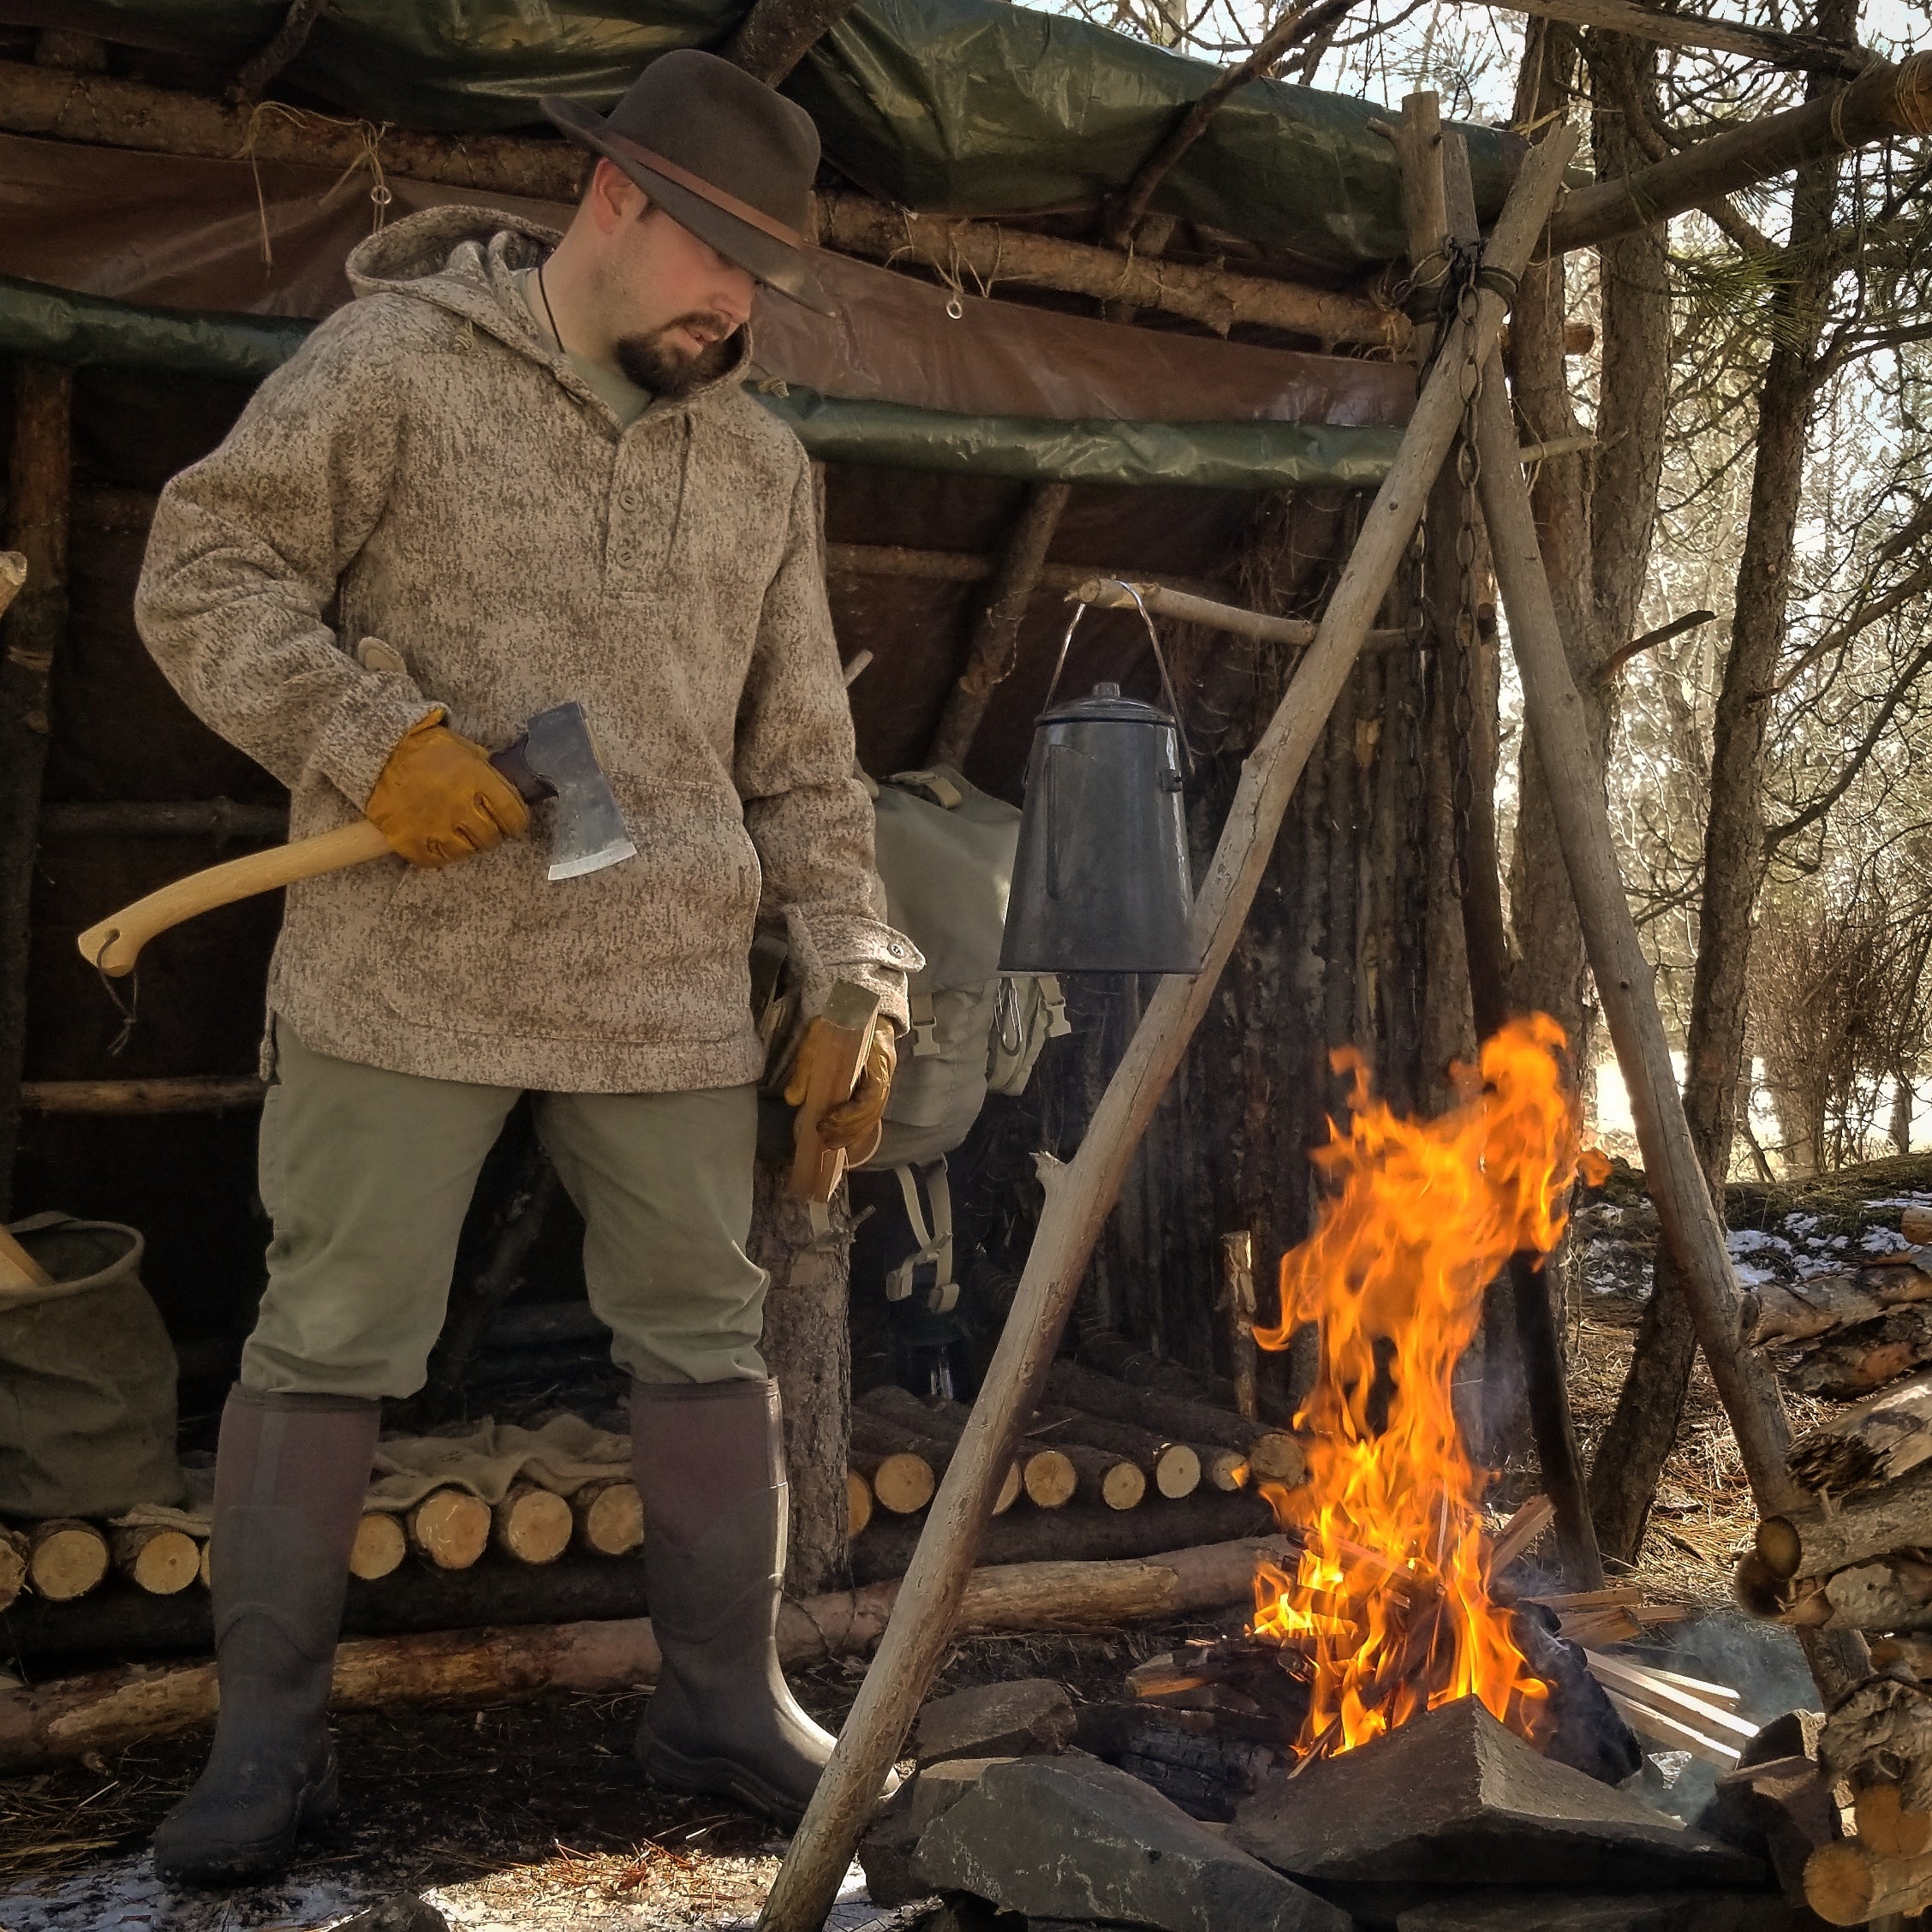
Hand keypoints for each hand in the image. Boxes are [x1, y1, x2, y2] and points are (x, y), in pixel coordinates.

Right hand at [366, 712, 529, 867]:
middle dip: (493, 834)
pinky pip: (435, 860)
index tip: (514, 822)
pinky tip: (440, 841)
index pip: (513, 815)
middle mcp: (459, 807)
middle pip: (491, 838)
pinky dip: (441, 854)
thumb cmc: (426, 749)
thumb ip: (488, 773)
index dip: (517, 822)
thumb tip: (507, 789)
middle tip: (486, 826)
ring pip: (466, 852)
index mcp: (477, 781)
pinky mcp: (409, 840)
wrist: (379, 752)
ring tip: (461, 833)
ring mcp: (434, 826)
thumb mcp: (466, 750)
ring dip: (468, 845)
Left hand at [786, 1017, 896, 1154]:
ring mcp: (884, 1080)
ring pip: (874, 1115)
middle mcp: (886, 1072)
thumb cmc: (842, 1019)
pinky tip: (840, 1137)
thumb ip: (807, 1065)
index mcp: (877, 1057)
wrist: (861, 1005)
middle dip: (850, 1129)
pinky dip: (856, 1128)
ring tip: (829, 1143)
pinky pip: (871, 1113)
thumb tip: (793, 1099)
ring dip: (853, 1133)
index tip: (827, 1121)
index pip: (873, 1094)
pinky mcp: (876, 1086)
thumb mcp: (819, 1035)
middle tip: (824, 1138)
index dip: (852, 1113)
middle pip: (875, 1111)